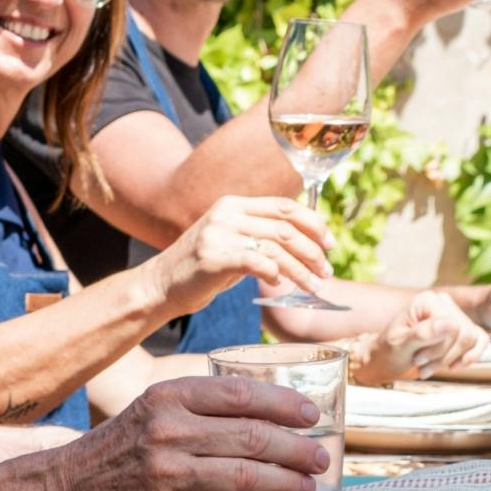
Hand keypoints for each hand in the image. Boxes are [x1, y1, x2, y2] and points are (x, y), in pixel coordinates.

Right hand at [54, 376, 329, 490]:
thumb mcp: (152, 410)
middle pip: (252, 437)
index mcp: (167, 397)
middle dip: (297, 449)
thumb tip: (269, 413)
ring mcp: (166, 475)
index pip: (239, 394)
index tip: (311, 415)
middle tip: (321, 456)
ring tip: (308, 486)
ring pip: (246, 478)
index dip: (283, 404)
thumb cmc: (119, 448)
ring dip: (288, 483)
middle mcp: (167, 431)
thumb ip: (200, 406)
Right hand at [148, 194, 334, 314]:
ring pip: (276, 248)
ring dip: (302, 270)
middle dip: (313, 251)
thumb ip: (258, 235)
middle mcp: (226, 213)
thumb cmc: (200, 269)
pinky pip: (258, 263)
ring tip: (315, 286)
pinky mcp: (214, 257)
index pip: (284, 206)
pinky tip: (280, 286)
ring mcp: (218, 234)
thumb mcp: (229, 241)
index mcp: (233, 204)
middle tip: (326, 271)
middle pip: (285, 228)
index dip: (313, 223)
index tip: (330, 244)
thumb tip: (303, 241)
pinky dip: (276, 274)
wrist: (159, 285)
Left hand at [357, 290, 487, 382]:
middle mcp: (443, 302)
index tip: (419, 359)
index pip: (453, 326)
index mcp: (427, 300)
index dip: (439, 349)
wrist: (388, 359)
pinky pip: (481, 341)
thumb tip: (449, 324)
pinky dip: (469, 357)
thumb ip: (423, 333)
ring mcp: (454, 314)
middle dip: (444, 357)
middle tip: (422, 364)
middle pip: (464, 334)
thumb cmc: (389, 351)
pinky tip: (453, 366)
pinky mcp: (462, 328)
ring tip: (429, 367)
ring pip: (472, 340)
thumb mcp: (400, 344)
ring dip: (451, 360)